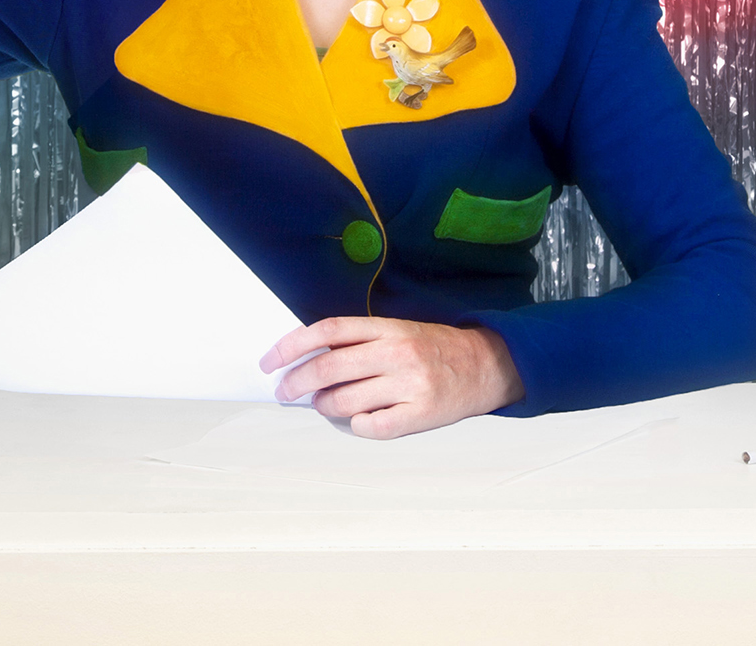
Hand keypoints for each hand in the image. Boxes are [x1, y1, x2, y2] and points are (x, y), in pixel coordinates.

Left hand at [260, 317, 523, 438]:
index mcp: (388, 328)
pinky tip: (360, 419)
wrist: (486, 365)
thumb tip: (307, 360)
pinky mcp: (419, 415)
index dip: (291, 345)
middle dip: (296, 382)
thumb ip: (358, 342)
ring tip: (326, 405)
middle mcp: (397, 353)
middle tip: (284, 392)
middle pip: (328, 368)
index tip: (269, 362)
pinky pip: (371, 427)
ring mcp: (409, 385)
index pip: (327, 331)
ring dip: (325, 407)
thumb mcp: (397, 332)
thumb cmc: (434, 349)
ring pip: (344, 403)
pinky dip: (357, 426)